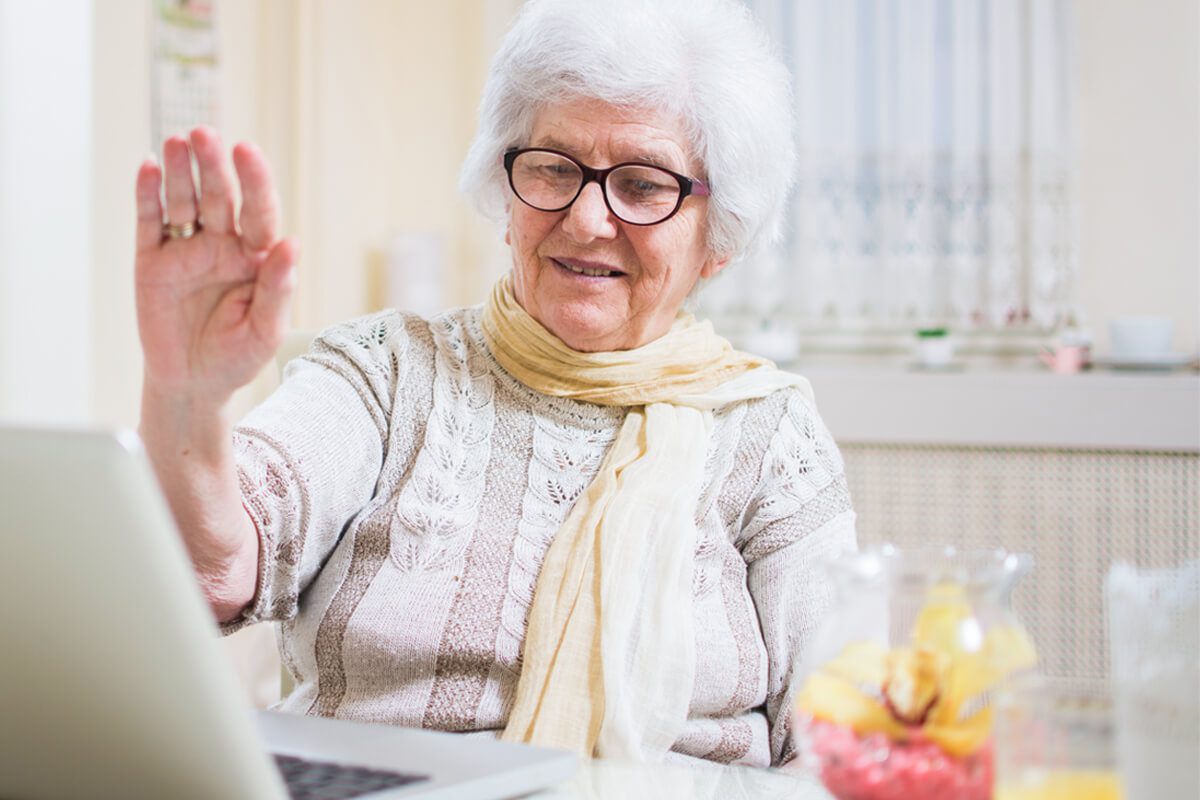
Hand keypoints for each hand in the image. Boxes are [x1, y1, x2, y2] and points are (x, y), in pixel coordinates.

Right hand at [135, 127, 298, 406]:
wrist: (192, 384)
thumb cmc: (237, 357)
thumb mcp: (265, 330)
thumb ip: (278, 288)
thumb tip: (292, 244)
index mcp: (256, 257)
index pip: (258, 210)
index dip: (254, 180)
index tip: (247, 151)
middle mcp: (222, 245)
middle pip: (218, 196)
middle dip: (212, 165)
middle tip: (204, 134)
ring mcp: (186, 250)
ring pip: (183, 201)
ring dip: (180, 171)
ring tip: (177, 141)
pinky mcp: (152, 260)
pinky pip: (150, 222)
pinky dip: (147, 195)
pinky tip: (148, 168)